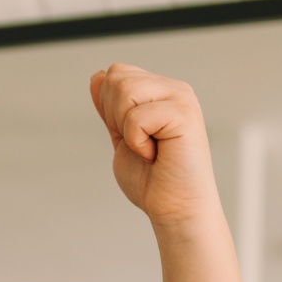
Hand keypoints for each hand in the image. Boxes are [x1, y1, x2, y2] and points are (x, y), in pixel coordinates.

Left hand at [89, 64, 221, 229]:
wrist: (173, 208)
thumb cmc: (152, 179)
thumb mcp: (121, 137)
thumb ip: (110, 108)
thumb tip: (97, 76)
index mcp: (158, 91)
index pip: (116, 73)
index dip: (110, 109)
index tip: (130, 136)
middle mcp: (172, 89)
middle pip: (117, 79)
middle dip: (115, 118)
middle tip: (140, 144)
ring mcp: (181, 98)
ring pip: (125, 91)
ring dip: (127, 129)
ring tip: (149, 148)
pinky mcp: (184, 113)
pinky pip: (137, 117)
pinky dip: (137, 143)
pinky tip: (156, 154)